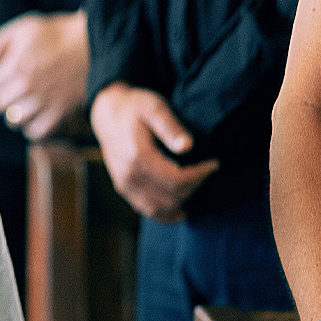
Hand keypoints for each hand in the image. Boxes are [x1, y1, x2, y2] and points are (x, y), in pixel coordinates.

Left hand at [0, 11, 89, 138]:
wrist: (95, 44)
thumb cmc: (56, 34)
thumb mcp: (22, 29)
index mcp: (15, 65)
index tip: (6, 69)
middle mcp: (27, 86)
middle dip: (3, 93)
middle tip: (16, 83)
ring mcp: (44, 101)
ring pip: (13, 119)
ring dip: (15, 110)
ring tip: (25, 99)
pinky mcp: (60, 113)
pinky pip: (35, 132)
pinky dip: (32, 126)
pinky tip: (35, 113)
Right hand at [90, 82, 217, 222]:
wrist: (107, 113)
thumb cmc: (134, 107)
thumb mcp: (154, 107)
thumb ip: (171, 126)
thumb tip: (188, 146)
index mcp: (138, 157)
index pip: (176, 180)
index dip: (200, 176)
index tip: (214, 164)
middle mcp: (128, 176)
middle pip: (171, 196)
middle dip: (195, 186)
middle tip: (206, 170)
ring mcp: (124, 185)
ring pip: (160, 209)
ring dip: (183, 200)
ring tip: (195, 183)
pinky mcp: (123, 189)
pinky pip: (147, 210)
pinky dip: (166, 213)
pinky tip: (180, 207)